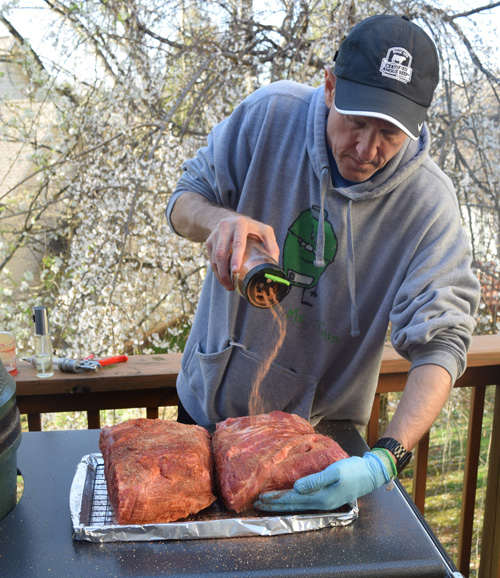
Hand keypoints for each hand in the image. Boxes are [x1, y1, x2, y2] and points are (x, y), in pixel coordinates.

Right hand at [206, 213, 278, 290]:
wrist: (230, 218)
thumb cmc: (251, 227)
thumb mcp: (264, 231)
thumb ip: (272, 246)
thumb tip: (275, 267)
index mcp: (241, 224)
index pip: (237, 243)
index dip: (236, 258)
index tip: (235, 271)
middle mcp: (226, 227)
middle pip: (221, 253)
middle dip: (224, 272)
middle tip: (230, 286)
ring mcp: (215, 234)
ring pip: (214, 258)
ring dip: (220, 274)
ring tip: (228, 286)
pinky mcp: (209, 241)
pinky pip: (211, 259)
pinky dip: (217, 271)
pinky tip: (223, 278)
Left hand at [254, 452, 390, 512]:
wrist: (371, 473)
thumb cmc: (353, 471)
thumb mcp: (335, 472)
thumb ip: (315, 480)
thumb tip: (296, 487)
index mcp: (321, 497)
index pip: (292, 499)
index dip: (276, 498)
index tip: (261, 498)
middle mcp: (320, 503)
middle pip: (292, 505)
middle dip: (274, 504)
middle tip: (258, 503)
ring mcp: (324, 501)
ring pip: (297, 504)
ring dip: (281, 503)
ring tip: (268, 502)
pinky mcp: (326, 496)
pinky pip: (304, 500)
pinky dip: (291, 499)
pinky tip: (287, 497)